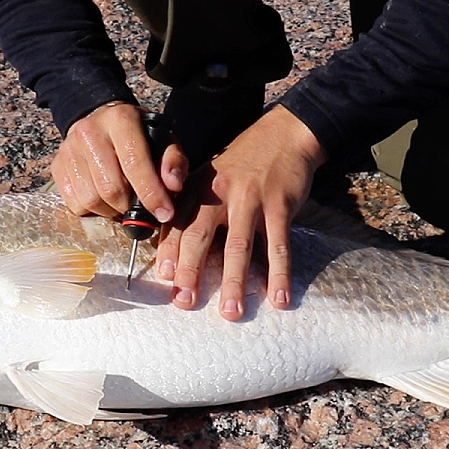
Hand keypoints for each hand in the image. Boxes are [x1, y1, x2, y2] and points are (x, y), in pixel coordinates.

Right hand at [51, 102, 188, 220]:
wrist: (100, 120)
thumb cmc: (137, 135)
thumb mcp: (163, 140)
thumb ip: (173, 161)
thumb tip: (173, 186)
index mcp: (121, 120)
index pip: (135, 164)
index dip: (151, 194)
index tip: (164, 213)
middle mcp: (90, 132)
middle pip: (111, 188)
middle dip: (130, 206)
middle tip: (140, 206)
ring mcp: (69, 149)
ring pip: (91, 200)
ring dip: (111, 211)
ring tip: (122, 202)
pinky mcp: (57, 166)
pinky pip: (75, 204)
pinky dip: (93, 210)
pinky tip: (103, 199)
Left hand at [155, 105, 325, 320]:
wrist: (284, 135)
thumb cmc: (243, 163)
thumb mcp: (210, 176)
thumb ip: (191, 207)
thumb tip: (172, 248)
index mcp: (198, 188)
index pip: (178, 223)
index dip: (169, 251)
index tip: (165, 278)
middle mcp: (219, 194)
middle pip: (200, 237)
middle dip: (191, 272)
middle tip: (185, 302)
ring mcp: (251, 200)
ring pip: (239, 247)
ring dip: (234, 282)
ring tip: (230, 312)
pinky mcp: (280, 206)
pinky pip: (278, 246)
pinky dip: (279, 274)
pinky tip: (279, 298)